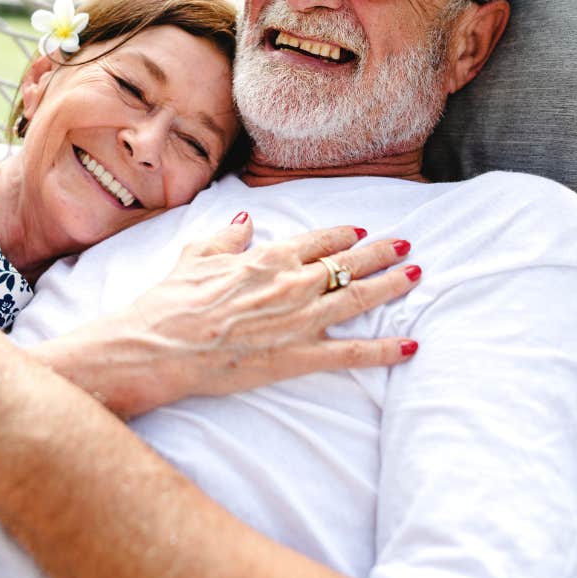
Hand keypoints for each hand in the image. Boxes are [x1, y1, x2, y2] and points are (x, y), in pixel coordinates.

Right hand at [48, 217, 420, 415]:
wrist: (160, 345)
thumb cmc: (172, 300)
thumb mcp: (195, 255)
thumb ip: (227, 237)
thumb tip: (245, 221)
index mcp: (266, 258)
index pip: (316, 240)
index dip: (341, 234)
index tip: (359, 230)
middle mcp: (291, 284)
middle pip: (346, 263)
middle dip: (379, 253)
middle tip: (405, 245)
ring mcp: (298, 320)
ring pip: (357, 299)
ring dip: (391, 286)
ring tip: (416, 274)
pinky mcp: (297, 357)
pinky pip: (350, 353)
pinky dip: (383, 349)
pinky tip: (410, 345)